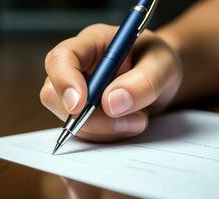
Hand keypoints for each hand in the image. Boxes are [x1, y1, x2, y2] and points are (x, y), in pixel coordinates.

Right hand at [40, 24, 181, 141]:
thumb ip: (144, 80)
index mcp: (91, 43)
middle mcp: (77, 68)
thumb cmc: (158, 62)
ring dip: (105, 129)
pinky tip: (130, 124)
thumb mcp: (164, 64)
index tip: (80, 105)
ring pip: (70, 120)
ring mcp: (78, 93)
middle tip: (133, 121)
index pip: (61, 58)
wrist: (161, 78)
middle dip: (90, 117)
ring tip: (140, 119)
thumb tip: (112, 104)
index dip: (64, 82)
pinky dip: (108, 135)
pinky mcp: (84, 114)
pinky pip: (85, 133)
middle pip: (55, 95)